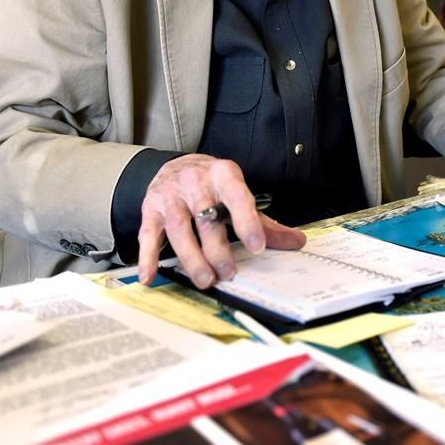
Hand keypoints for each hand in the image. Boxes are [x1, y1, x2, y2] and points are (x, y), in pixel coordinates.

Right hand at [137, 154, 304, 287]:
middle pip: (206, 218)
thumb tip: (296, 242)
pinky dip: (148, 257)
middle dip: (218, 249)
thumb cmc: (213, 186)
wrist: (176, 166)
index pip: (238, 197)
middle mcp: (195, 182)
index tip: (257, 247)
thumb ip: (264, 222)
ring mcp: (170, 196)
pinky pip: (148, 235)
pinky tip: (151, 276)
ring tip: (205, 279)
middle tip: (228, 272)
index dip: (248, 222)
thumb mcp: (239, 195)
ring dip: (192, 257)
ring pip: (179, 228)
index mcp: (224, 175)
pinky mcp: (151, 209)